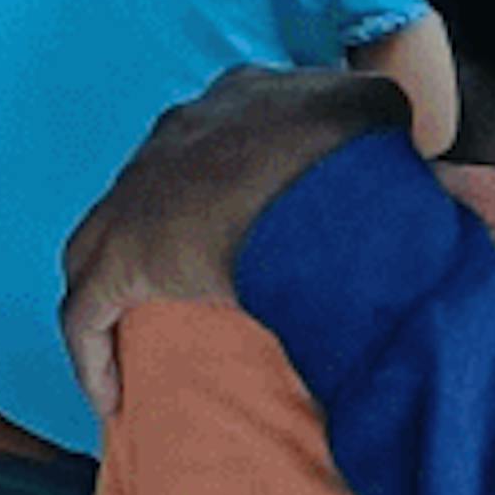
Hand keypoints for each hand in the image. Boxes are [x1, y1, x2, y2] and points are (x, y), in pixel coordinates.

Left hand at [60, 67, 415, 421]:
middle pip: (148, 187)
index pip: (210, 137)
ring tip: (135, 339)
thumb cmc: (353, 149)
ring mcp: (140, 190)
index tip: (234, 223)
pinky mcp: (123, 253)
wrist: (317, 179)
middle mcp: (179, 133)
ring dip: (112, 290)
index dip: (216, 181)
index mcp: (235, 99)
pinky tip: (110, 395)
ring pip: (97, 247)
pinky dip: (93, 354)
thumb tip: (409, 146)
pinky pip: (85, 313)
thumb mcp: (376, 111)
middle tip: (185, 284)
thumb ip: (378, 119)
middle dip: (159, 230)